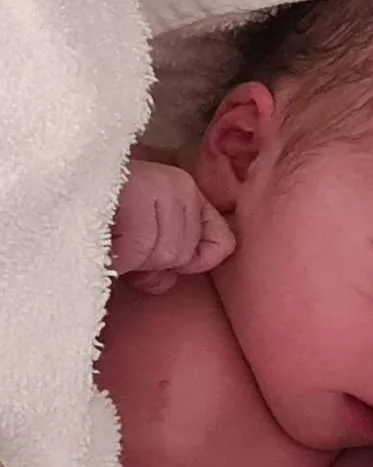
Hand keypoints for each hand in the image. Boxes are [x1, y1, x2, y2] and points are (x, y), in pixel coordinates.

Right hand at [110, 156, 235, 293]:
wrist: (56, 184)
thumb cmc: (98, 214)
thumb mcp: (137, 238)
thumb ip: (162, 258)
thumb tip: (166, 282)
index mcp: (187, 193)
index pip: (221, 244)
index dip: (192, 263)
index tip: (157, 262)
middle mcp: (181, 185)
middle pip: (184, 254)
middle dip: (149, 263)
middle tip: (119, 245)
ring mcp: (163, 185)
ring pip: (165, 254)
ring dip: (131, 259)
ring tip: (108, 238)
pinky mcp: (140, 191)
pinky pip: (139, 247)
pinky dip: (117, 257)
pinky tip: (101, 242)